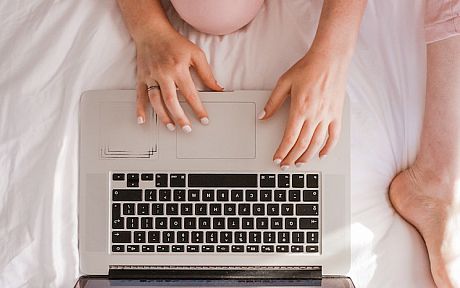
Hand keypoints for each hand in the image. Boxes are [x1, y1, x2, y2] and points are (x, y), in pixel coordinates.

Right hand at [135, 28, 221, 131]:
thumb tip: (217, 88)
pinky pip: (139, 95)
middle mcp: (163, 74)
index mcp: (178, 69)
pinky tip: (142, 120)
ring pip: (156, 101)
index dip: (198, 109)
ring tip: (171, 127)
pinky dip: (140, 109)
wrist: (152, 31)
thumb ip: (207, 73)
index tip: (204, 120)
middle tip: (187, 129)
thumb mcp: (196, 54)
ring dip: (163, 116)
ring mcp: (151, 77)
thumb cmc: (175, 42)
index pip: (190, 94)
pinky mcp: (141, 77)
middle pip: (172, 101)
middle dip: (180, 117)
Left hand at [259, 49, 346, 168]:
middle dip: (292, 157)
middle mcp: (314, 115)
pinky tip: (322, 154)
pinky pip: (334, 136)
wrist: (330, 58)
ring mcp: (327, 116)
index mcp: (300, 109)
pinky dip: (328, 147)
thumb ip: (273, 102)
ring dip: (307, 156)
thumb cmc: (308, 68)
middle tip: (285, 165)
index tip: (277, 159)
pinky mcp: (337, 114)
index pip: (289, 137)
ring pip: (317, 143)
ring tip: (299, 163)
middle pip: (302, 144)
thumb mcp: (284, 82)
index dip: (282, 151)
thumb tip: (263, 117)